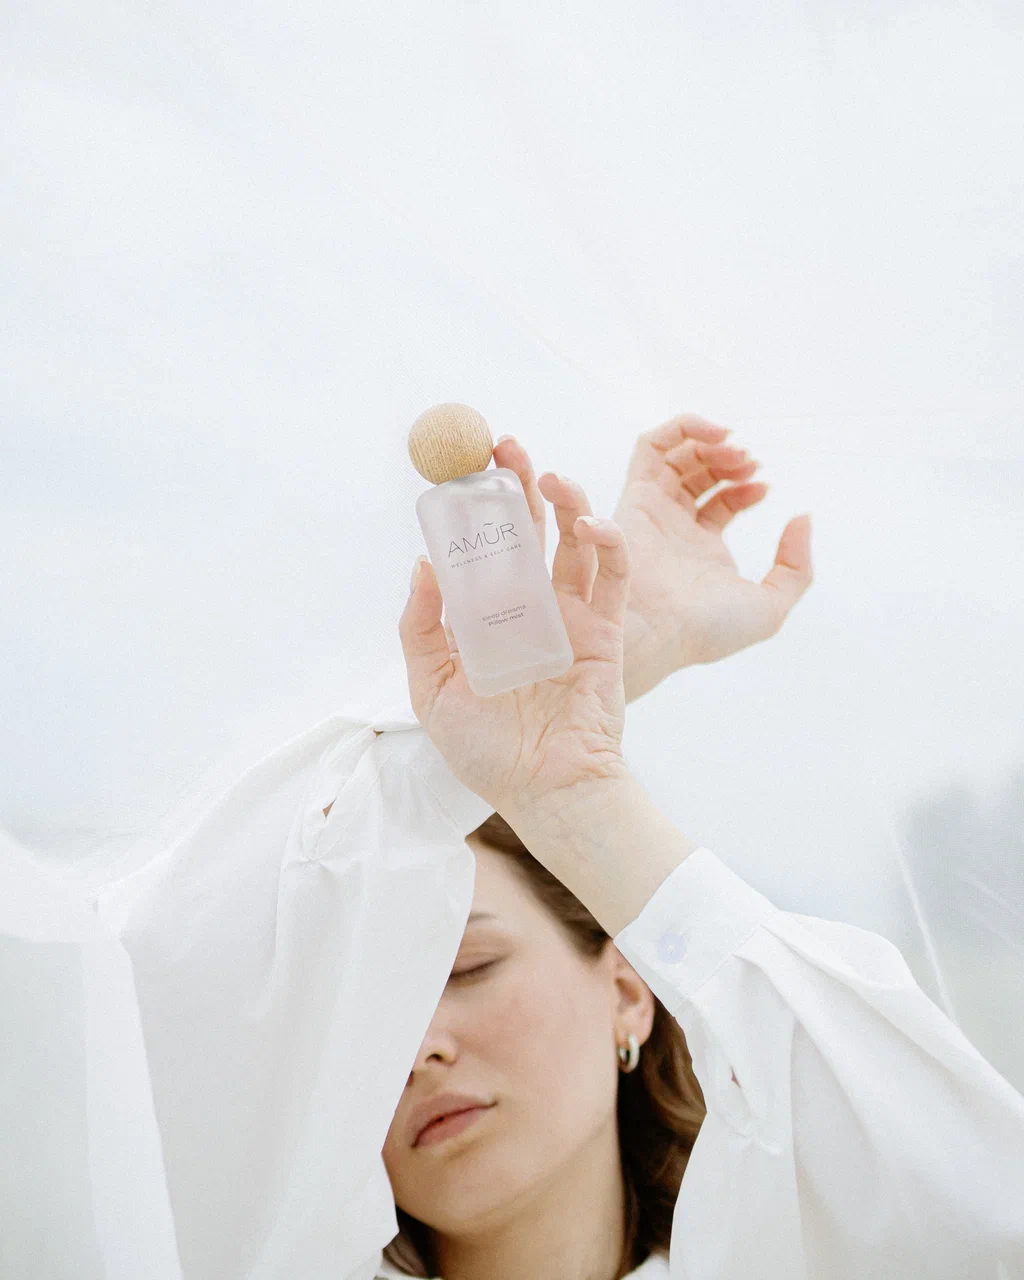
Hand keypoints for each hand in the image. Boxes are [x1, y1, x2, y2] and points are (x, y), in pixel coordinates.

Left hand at [398, 486, 631, 821]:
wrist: (545, 790)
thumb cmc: (485, 751)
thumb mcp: (432, 689)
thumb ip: (423, 627)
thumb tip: (423, 562)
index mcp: (485, 616)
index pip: (480, 546)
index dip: (472, 505)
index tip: (459, 465)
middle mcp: (528, 606)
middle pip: (526, 530)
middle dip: (515, 485)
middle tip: (502, 442)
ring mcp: (570, 614)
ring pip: (572, 541)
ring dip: (564, 501)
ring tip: (545, 473)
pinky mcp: (607, 629)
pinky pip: (613, 576)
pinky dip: (608, 544)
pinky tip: (589, 522)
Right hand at [491, 418, 811, 702]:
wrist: (659, 630)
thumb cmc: (708, 628)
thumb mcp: (771, 605)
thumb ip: (796, 565)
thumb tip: (802, 517)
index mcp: (703, 551)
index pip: (723, 502)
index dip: (747, 486)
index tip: (765, 486)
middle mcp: (676, 528)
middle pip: (699, 475)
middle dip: (729, 459)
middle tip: (750, 462)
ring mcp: (654, 511)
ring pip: (675, 457)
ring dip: (708, 441)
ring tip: (734, 447)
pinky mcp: (635, 497)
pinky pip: (649, 448)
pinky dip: (681, 429)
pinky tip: (714, 432)